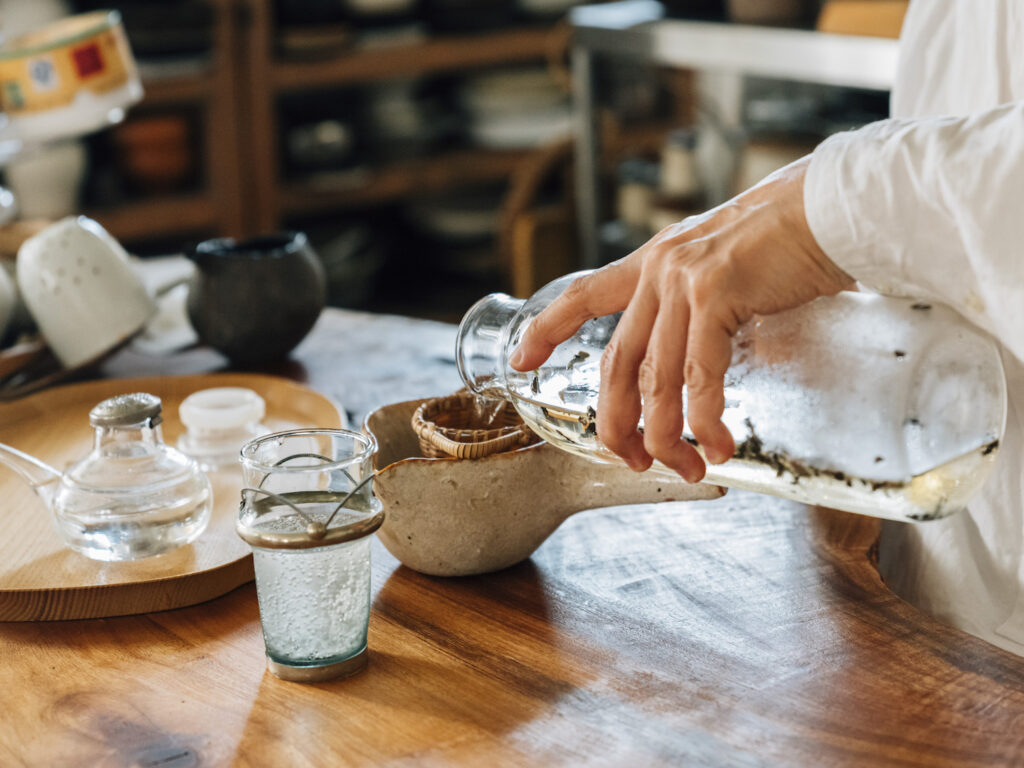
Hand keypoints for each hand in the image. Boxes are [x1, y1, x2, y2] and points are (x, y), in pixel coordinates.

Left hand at [509, 157, 852, 481]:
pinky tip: (717, 443)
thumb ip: (699, 300)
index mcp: (654, 261)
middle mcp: (658, 269)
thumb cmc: (790, 240)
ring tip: (683, 467)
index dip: (547, 328)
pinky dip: (705, 419)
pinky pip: (699, 377)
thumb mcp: (724, 265)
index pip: (584, 295)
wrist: (833, 207)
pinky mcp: (715, 294)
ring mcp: (683, 280)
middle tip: (628, 460)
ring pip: (655, 380)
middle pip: (616, 362)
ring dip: (666, 435)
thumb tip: (700, 351)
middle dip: (617, 422)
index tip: (520, 361)